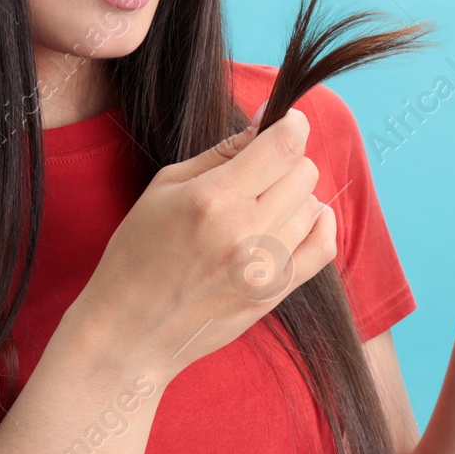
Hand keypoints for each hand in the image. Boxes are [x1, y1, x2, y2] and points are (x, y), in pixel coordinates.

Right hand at [62, 108, 337, 387]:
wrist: (130, 332)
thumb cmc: (137, 254)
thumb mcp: (165, 188)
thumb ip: (222, 152)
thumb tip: (266, 121)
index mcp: (213, 199)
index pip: (283, 146)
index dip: (293, 125)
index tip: (288, 121)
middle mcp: (247, 232)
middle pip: (304, 172)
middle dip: (286, 162)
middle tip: (260, 171)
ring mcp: (266, 267)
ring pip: (314, 205)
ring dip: (294, 196)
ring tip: (261, 204)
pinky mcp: (277, 292)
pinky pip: (324, 245)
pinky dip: (318, 224)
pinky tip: (297, 219)